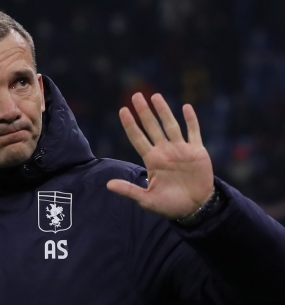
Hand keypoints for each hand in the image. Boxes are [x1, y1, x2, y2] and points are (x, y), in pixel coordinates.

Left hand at [107, 93, 213, 218]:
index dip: (130, 125)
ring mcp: (181, 150)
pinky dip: (191, 120)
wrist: (194, 208)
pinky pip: (194, 132)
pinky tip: (186, 107)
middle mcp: (164, 151)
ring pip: (170, 125)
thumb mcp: (146, 199)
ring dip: (163, 111)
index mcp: (152, 160)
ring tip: (155, 96)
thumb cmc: (169, 205)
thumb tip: (107, 185)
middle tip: (136, 95)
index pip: (138, 138)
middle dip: (144, 112)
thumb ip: (129, 190)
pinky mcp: (197, 152)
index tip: (123, 110)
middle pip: (152, 127)